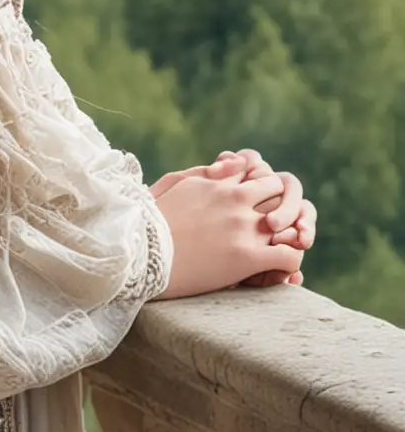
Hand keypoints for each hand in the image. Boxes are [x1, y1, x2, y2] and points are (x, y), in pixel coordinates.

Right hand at [152, 165, 306, 299]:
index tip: (259, 202)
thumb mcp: (173, 185)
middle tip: (279, 224)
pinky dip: (291, 260)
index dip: (263, 185)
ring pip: (290, 221)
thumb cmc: (150, 222)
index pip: (257, 169)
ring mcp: (242, 226)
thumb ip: (206, 172)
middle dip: (283, 203)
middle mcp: (234, 199)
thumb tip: (233, 162)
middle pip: (280, 189)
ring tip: (282, 247)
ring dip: (291, 232)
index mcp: (217, 182)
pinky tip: (282, 269)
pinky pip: (288, 254)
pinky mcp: (246, 257)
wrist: (140, 257)